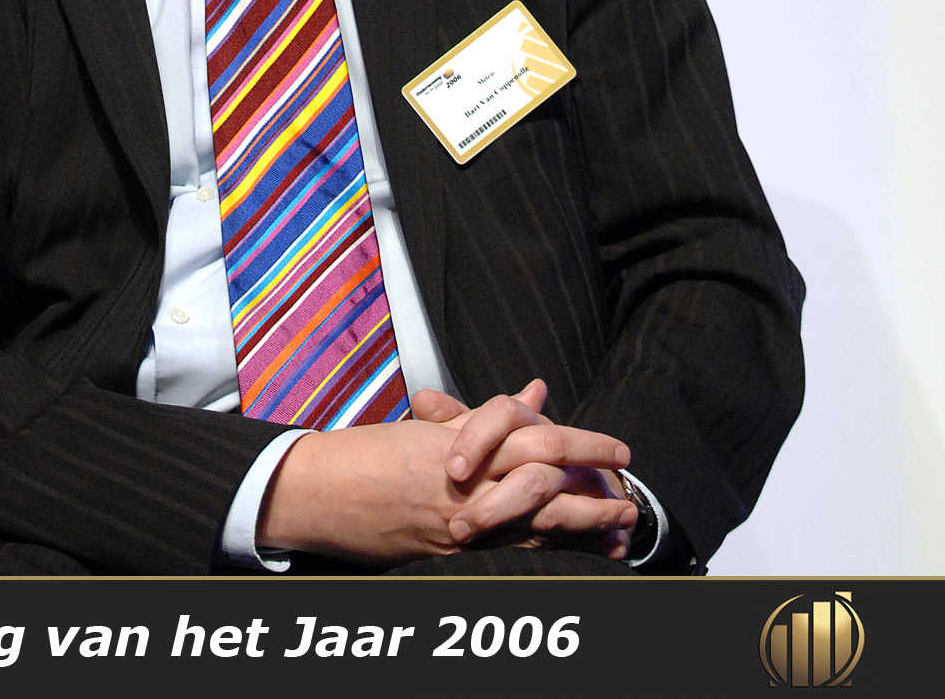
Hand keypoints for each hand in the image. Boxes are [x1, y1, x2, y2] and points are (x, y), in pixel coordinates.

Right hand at [257, 379, 633, 563]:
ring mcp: (458, 524)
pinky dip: (548, 549)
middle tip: (629, 486)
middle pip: (544, 481)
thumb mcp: (425, 426)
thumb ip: (482, 413)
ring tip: (618, 524)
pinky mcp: (448, 555)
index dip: (581, 442)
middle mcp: (464, 485)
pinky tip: (575, 551)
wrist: (315, 495)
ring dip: (582, 524)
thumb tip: (534, 391)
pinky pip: (509, 551)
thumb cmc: (362, 455)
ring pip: (535, 524)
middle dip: (592, 485)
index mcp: (458, 444)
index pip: (533, 438)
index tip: (614, 447)